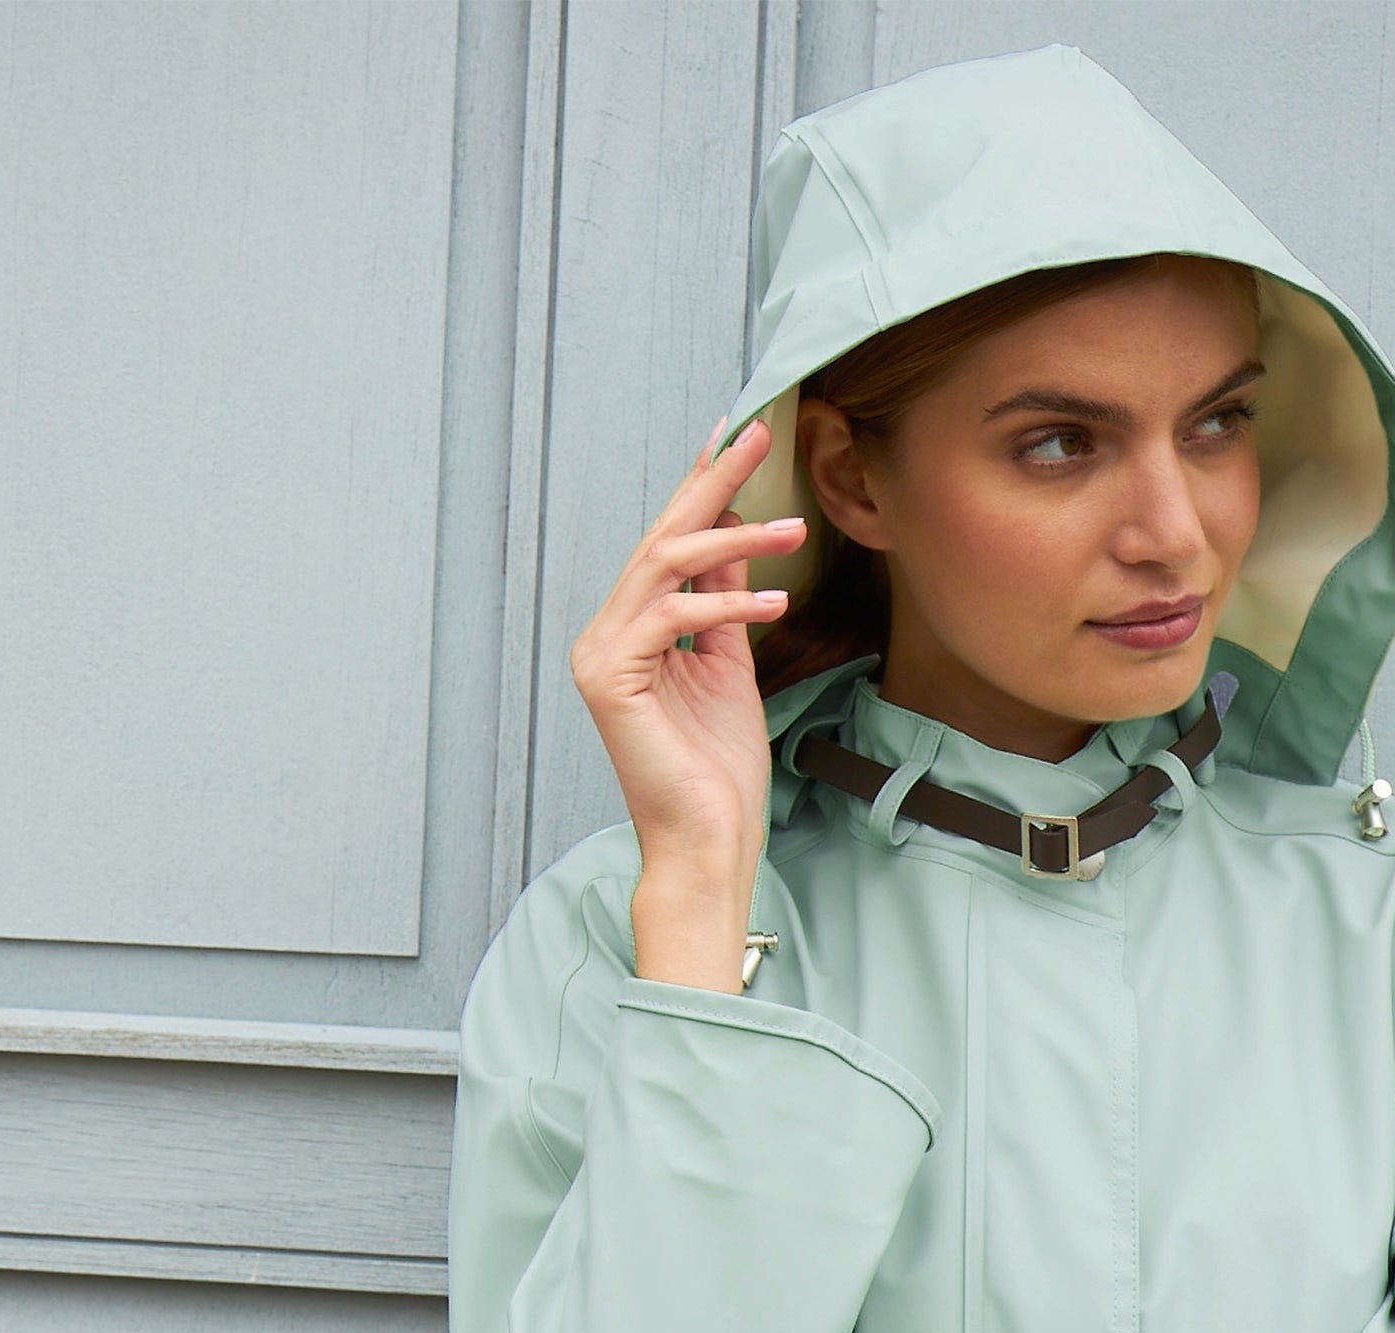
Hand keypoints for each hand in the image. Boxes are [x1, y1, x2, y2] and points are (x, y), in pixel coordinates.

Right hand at [567, 413, 808, 880]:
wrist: (707, 838)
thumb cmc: (719, 769)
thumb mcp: (730, 668)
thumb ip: (725, 603)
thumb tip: (734, 537)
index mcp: (632, 632)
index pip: (670, 545)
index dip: (703, 488)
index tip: (737, 436)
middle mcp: (606, 635)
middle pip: (662, 539)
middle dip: (713, 482)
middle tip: (757, 432)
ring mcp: (600, 656)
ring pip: (665, 569)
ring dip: (735, 540)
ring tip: (794, 530)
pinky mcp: (609, 680)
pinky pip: (672, 619)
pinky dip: (725, 603)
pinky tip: (774, 601)